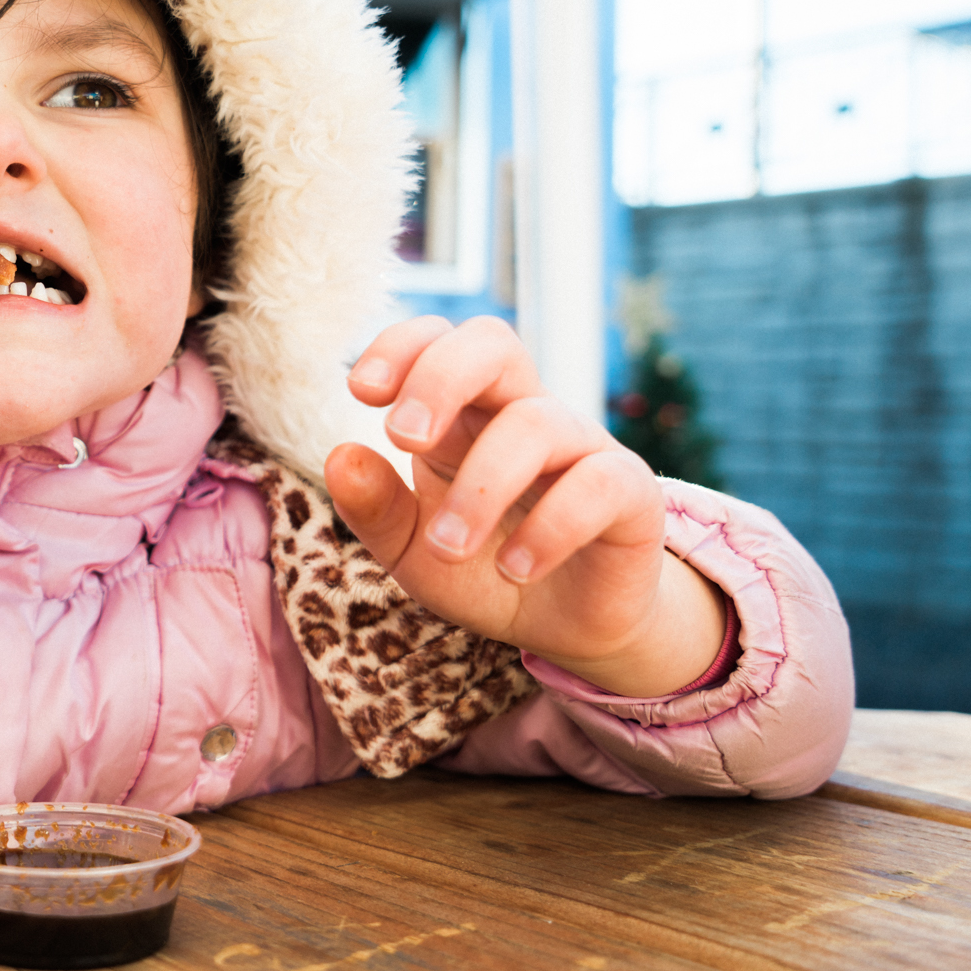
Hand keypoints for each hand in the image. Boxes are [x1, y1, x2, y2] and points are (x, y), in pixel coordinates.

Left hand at [323, 315, 725, 696]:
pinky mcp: (630, 493)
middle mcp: (523, 415)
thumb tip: (339, 457)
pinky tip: (514, 569)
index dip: (401, 346)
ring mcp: (580, 447)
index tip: (361, 391)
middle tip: (403, 438)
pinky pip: (599, 483)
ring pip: (536, 422)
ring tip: (449, 547)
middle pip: (494, 344)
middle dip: (440, 377)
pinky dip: (551, 526)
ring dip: (481, 486)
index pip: (439, 341)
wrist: (565, 629)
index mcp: (464, 416)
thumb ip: (374, 507)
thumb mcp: (410, 549)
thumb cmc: (482, 570)